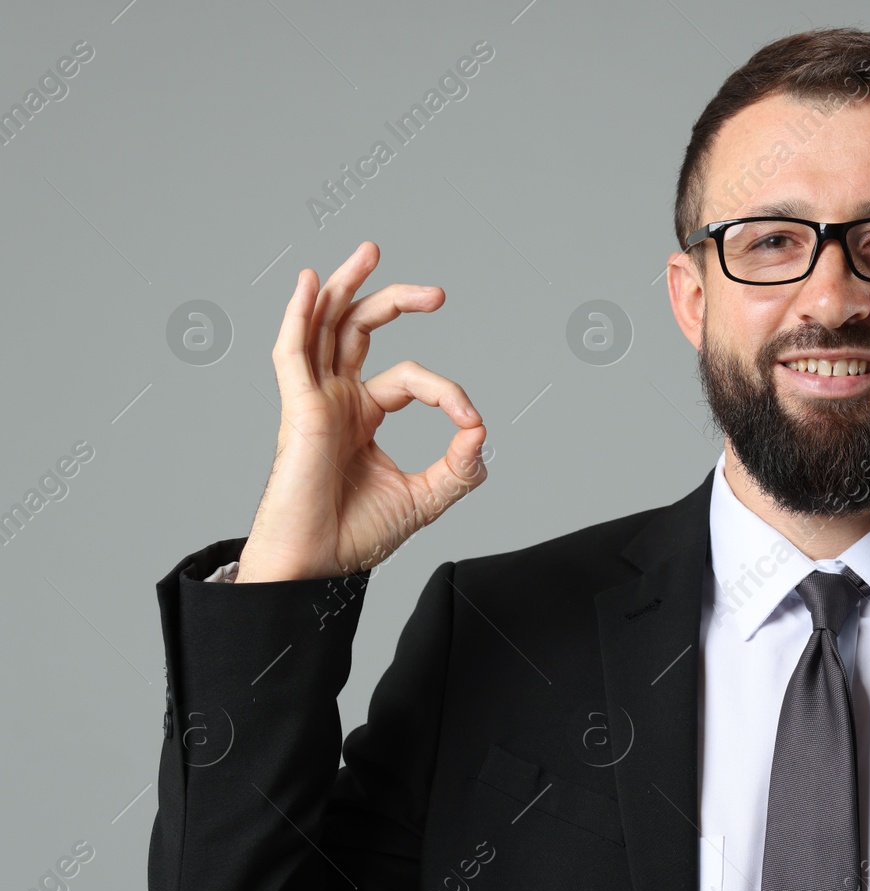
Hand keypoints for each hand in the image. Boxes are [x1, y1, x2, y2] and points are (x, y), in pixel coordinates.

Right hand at [235, 241, 486, 582]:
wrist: (317, 567)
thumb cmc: (355, 536)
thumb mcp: (425, 499)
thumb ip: (459, 468)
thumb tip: (482, 431)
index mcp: (361, 416)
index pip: (409, 378)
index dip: (447, 391)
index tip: (470, 423)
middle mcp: (335, 401)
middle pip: (358, 330)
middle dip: (394, 300)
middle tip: (437, 293)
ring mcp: (314, 401)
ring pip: (325, 327)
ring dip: (347, 286)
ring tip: (370, 250)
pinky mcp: (298, 410)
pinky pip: (292, 353)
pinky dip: (300, 314)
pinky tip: (313, 282)